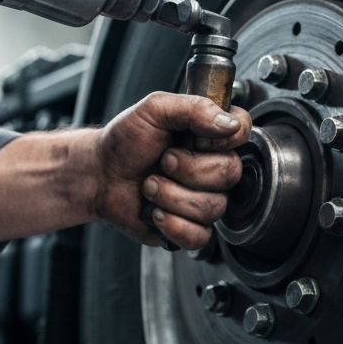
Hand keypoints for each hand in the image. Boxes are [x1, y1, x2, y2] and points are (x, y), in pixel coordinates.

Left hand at [93, 92, 251, 249]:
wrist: (100, 174)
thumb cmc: (125, 141)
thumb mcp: (154, 109)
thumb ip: (193, 107)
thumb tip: (228, 122)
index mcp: (208, 134)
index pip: (242, 131)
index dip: (222, 139)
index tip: (195, 138)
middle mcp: (212, 166)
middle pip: (229, 172)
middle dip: (187, 168)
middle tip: (163, 161)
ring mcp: (203, 198)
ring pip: (213, 207)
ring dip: (171, 196)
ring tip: (150, 185)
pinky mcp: (191, 228)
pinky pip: (200, 236)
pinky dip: (172, 224)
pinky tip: (155, 211)